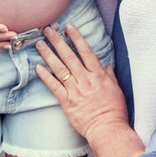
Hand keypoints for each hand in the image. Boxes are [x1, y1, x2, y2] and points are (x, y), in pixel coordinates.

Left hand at [35, 25, 129, 141]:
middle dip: (58, 41)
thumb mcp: (117, 89)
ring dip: (48, 55)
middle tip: (48, 30)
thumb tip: (109, 65)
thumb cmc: (115, 111)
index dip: (77, 38)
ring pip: (59, 68)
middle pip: (69, 56)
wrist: (107, 129)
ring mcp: (75, 90)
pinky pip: (54, 86)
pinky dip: (46, 77)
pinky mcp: (67, 102)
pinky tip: (38, 68)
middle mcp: (85, 79)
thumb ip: (111, 75)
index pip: (86, 51)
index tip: (69, 27)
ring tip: (39, 44)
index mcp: (98, 75)